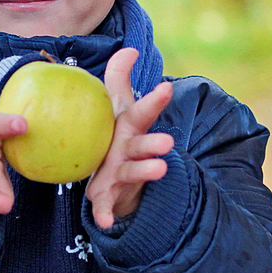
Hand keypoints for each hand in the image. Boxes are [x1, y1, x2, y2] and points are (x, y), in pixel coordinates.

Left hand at [86, 48, 175, 229]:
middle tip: (168, 142)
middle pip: (143, 146)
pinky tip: (103, 223)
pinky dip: (106, 214)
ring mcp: (122, 175)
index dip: (155, 100)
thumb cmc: (115, 135)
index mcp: (130, 129)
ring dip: (145, 172)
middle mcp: (130, 152)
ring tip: (159, 169)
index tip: (165, 86)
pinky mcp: (108, 196)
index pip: (143, 112)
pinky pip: (106, 207)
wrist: (115, 178)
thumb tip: (130, 49)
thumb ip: (119, 78)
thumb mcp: (115, 106)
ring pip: (133, 173)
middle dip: (155, 145)